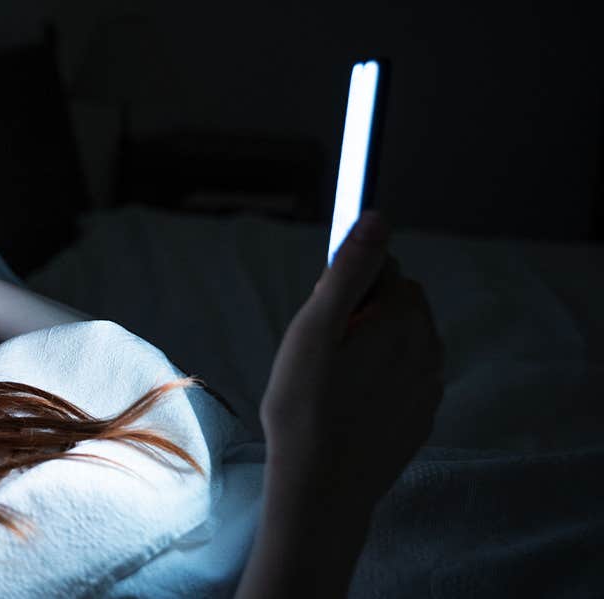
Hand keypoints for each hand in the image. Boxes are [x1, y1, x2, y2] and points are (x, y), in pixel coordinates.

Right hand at [259, 212, 444, 508]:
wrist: (323, 489)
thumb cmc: (306, 407)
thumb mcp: (314, 329)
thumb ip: (349, 271)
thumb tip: (377, 218)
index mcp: (404, 319)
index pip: (383, 269)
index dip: (346, 287)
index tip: (319, 318)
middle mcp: (428, 348)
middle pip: (397, 303)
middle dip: (363, 312)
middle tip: (320, 351)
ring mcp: (428, 387)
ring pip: (401, 340)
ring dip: (371, 346)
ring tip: (330, 382)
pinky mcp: (420, 417)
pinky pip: (403, 377)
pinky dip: (379, 379)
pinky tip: (347, 405)